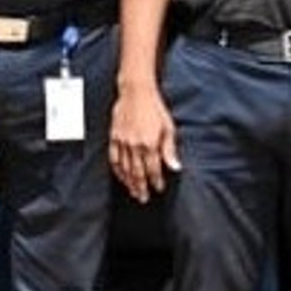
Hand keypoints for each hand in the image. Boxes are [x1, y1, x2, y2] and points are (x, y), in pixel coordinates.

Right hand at [109, 83, 178, 202]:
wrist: (136, 92)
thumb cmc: (154, 107)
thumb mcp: (168, 127)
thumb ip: (170, 150)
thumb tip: (176, 167)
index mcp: (149, 144)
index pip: (153, 170)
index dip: (156, 181)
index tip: (159, 188)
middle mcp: (134, 146)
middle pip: (137, 173)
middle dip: (141, 188)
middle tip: (144, 198)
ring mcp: (122, 142)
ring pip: (125, 169)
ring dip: (129, 183)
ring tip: (133, 192)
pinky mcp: (114, 137)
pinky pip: (114, 159)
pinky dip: (117, 170)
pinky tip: (121, 177)